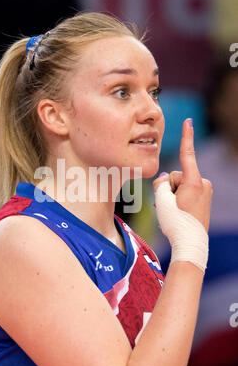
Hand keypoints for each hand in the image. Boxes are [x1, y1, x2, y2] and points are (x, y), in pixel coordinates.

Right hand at [153, 118, 212, 232]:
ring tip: (171, 211)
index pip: (187, 154)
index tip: (188, 120)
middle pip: (176, 175)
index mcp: (194, 182)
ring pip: (180, 184)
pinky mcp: (203, 199)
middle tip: (167, 205)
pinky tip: (175, 212)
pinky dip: (178, 199)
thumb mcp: (162, 200)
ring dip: (172, 194)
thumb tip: (164, 179)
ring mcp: (205, 192)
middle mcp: (203, 184)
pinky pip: (185, 192)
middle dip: (168, 186)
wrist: (191, 244)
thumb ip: (160, 183)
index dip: (186, 136)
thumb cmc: (176, 223)